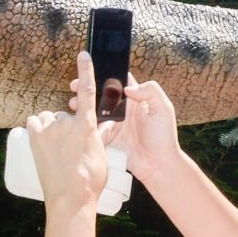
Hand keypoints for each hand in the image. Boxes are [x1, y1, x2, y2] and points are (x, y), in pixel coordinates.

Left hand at [29, 51, 110, 211]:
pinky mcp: (35, 137)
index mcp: (88, 125)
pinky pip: (34, 123)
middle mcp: (68, 122)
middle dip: (66, 127)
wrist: (70, 197)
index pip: (88, 91)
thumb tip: (102, 126)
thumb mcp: (101, 155)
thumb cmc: (90, 179)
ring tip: (56, 149)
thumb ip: (99, 136)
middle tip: (69, 148)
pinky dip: (37, 129)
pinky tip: (42, 142)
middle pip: (65, 115)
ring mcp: (50, 129)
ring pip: (48, 119)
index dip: (86, 70)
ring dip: (51, 128)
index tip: (83, 54)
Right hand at [80, 70, 180, 184]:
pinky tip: (76, 119)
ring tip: (73, 103)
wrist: (157, 165)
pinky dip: (83, 122)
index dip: (105, 74)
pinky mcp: (106, 136)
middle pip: (101, 93)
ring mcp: (113, 123)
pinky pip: (92, 126)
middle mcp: (122, 109)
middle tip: (75, 86)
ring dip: (82, 104)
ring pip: (94, 108)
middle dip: (87, 88)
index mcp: (135, 99)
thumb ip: (151, 92)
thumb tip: (127, 88)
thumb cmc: (164, 137)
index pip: (118, 82)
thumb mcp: (163, 109)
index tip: (91, 71)